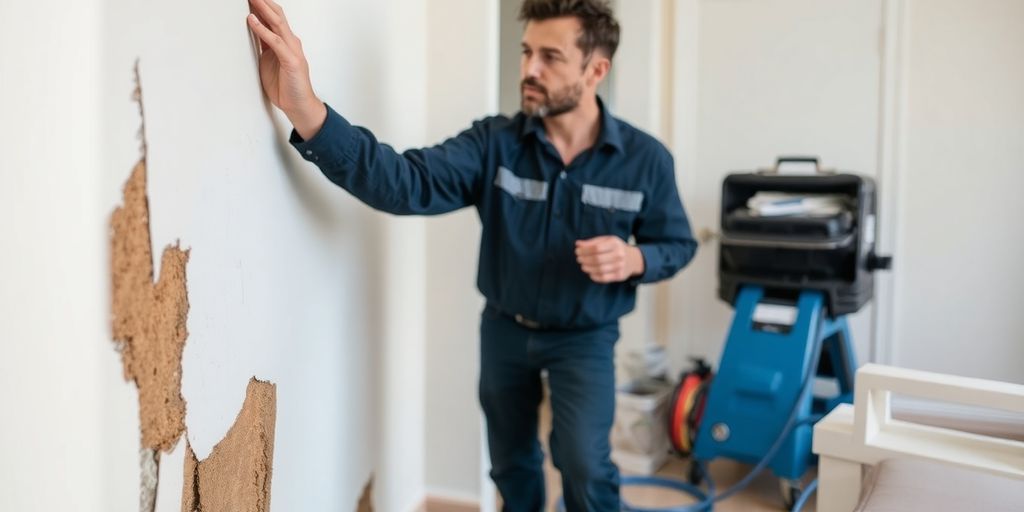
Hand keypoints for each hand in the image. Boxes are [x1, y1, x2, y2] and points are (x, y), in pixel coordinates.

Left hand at [247, 0, 326, 138]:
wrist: (299, 106)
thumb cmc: (286, 86)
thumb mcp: (269, 61)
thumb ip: (264, 45)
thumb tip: (251, 31)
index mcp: (285, 42)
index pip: (274, 17)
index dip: (262, 5)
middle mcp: (291, 42)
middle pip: (277, 15)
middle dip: (263, 2)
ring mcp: (292, 50)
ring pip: (277, 23)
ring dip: (263, 9)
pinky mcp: (291, 60)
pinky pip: (275, 41)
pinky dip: (263, 30)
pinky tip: (252, 21)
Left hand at [575, 236, 644, 283]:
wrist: (633, 259)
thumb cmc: (615, 248)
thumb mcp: (606, 240)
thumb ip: (592, 242)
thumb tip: (578, 244)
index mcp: (614, 243)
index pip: (596, 248)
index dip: (584, 250)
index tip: (577, 251)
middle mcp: (619, 254)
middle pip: (597, 259)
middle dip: (584, 260)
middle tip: (579, 259)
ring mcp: (620, 266)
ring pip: (599, 269)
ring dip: (588, 268)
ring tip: (583, 266)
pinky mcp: (619, 276)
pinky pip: (604, 278)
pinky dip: (594, 276)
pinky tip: (591, 273)